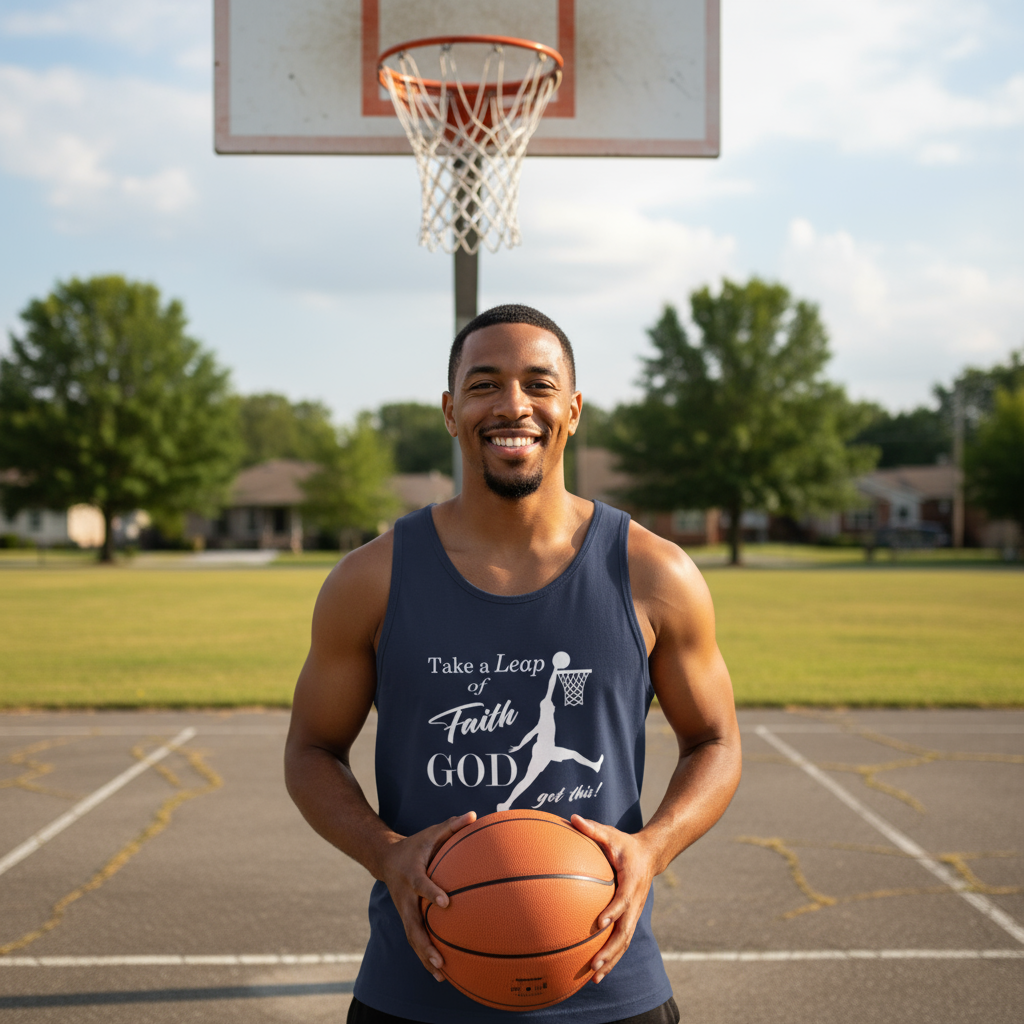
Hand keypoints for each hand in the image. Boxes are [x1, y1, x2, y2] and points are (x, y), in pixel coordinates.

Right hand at [378, 811, 476, 981]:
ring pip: (412, 938)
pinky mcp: (407, 919)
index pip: (421, 884)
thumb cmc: (416, 845)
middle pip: (412, 924)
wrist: (386, 859)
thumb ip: (451, 826)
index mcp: (412, 875)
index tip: (445, 902)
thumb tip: (473, 815)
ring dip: (425, 957)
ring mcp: (405, 911)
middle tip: (440, 958)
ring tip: (441, 975)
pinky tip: (441, 974)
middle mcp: (406, 898)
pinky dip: (425, 956)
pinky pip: (415, 940)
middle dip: (424, 943)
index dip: (431, 892)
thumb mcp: (430, 833)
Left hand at [570, 814, 656, 984]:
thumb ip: (592, 828)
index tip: (600, 922)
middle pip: (625, 931)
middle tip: (594, 964)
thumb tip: (572, 818)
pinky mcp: (631, 917)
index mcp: (631, 881)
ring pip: (624, 941)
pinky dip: (612, 956)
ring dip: (611, 960)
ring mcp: (634, 912)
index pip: (624, 899)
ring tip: (595, 977)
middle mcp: (635, 902)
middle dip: (611, 950)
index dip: (613, 911)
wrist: (651, 855)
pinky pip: (622, 940)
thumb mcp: (611, 833)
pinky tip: (597, 970)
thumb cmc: (625, 844)